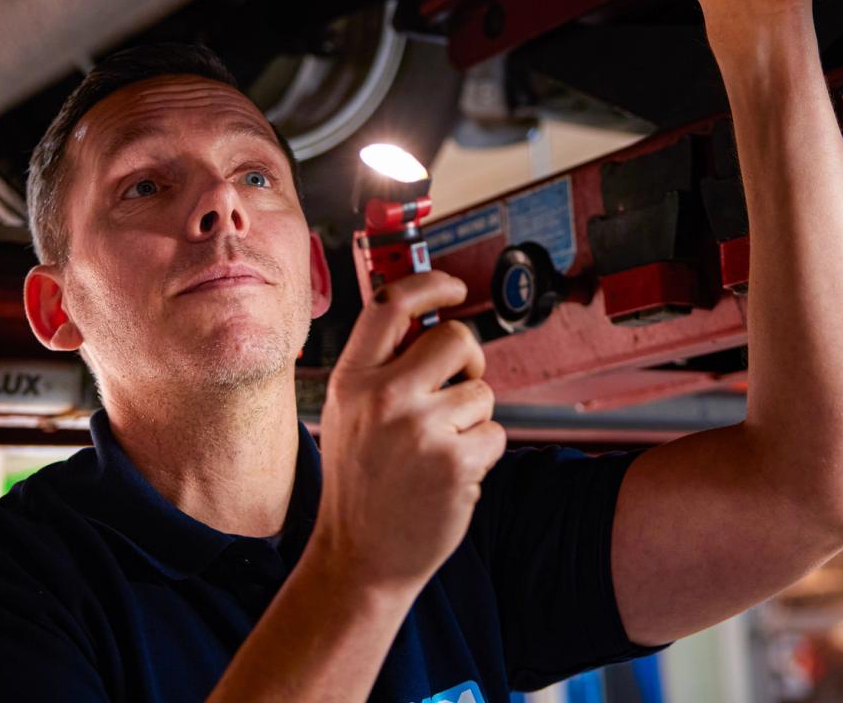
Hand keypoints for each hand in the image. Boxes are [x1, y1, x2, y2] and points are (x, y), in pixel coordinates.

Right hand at [313, 272, 506, 593]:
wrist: (360, 558)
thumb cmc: (360, 482)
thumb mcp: (347, 414)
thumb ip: (379, 367)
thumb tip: (427, 319)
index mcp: (352, 380)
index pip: (392, 304)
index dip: (431, 285)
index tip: (455, 288)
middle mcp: (383, 397)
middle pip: (456, 338)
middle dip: (470, 360)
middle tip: (460, 385)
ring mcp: (421, 429)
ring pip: (482, 391)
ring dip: (473, 419)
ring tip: (440, 450)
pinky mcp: (456, 462)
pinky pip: (495, 433)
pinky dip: (482, 454)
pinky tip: (451, 476)